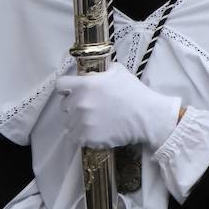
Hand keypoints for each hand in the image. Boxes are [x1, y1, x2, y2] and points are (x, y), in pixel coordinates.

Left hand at [55, 63, 181, 150]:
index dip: (67, 87)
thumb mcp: (120, 72)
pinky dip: (84, 136)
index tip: (74, 91)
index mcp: (85, 85)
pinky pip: (76, 137)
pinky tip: (97, 132)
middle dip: (75, 106)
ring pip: (69, 123)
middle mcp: (79, 103)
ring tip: (95, 122)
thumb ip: (102, 71)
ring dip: (79, 122)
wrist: (147, 117)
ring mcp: (81, 122)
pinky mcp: (86, 138)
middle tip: (91, 108)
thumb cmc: (135, 93)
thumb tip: (93, 72)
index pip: (61, 84)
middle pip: (65, 105)